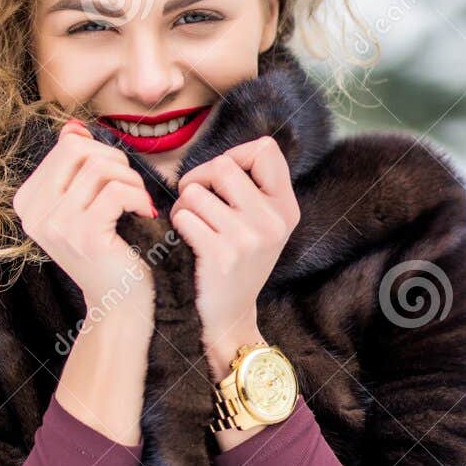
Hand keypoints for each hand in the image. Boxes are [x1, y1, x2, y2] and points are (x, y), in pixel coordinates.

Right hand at [13, 120, 157, 330]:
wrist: (118, 303)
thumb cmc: (108, 251)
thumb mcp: (83, 206)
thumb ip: (74, 168)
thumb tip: (71, 128)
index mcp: (27, 202)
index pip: (66, 147)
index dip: (101, 154)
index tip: (116, 181)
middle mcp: (33, 213)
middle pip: (79, 150)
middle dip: (116, 162)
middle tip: (132, 189)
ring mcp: (56, 225)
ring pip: (100, 168)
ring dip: (131, 180)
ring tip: (139, 202)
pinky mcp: (83, 236)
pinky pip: (116, 191)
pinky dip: (138, 197)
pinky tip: (144, 213)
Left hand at [170, 136, 298, 378]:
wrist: (231, 316)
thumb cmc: (237, 261)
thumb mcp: (262, 225)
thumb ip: (254, 189)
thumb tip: (229, 155)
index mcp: (286, 208)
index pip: (265, 149)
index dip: (235, 155)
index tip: (223, 179)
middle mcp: (273, 221)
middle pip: (223, 165)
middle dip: (199, 178)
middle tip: (196, 200)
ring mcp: (250, 238)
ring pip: (196, 191)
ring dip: (184, 205)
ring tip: (192, 225)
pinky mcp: (223, 254)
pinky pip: (185, 216)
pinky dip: (178, 225)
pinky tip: (187, 241)